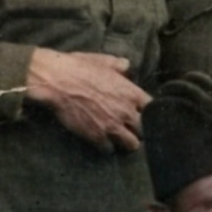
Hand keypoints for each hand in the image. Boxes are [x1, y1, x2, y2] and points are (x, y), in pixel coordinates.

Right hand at [25, 49, 149, 152]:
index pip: (153, 109)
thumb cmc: (80, 68)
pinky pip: (109, 150)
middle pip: (146, 130)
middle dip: (140, 130)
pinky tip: (103, 143)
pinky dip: (106, 148)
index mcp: (132, 93)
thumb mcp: (104, 61)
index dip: (148, 112)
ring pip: (132, 144)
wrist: (58, 81)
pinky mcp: (96, 136)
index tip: (141, 113)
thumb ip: (119, 65)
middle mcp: (127, 111)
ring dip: (127, 143)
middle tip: (133, 130)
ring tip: (122, 140)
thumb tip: (126, 65)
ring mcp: (112, 126)